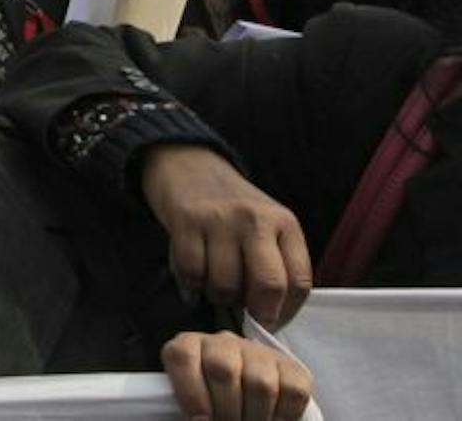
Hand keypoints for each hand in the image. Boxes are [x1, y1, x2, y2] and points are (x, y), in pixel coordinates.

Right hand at [141, 145, 312, 328]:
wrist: (187, 164)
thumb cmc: (232, 206)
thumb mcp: (266, 226)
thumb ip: (275, 263)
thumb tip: (272, 316)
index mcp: (284, 223)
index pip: (299, 282)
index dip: (287, 312)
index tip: (272, 322)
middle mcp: (256, 219)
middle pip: (268, 285)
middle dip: (258, 313)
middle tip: (246, 318)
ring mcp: (220, 219)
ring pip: (225, 284)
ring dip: (219, 298)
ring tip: (216, 288)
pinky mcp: (186, 220)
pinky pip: (191, 272)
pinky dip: (191, 285)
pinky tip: (193, 279)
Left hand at [160, 331, 312, 420]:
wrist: (246, 391)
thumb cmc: (210, 401)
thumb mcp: (194, 402)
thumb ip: (194, 410)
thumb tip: (202, 420)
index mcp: (190, 346)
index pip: (183, 356)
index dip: (190, 392)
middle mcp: (223, 342)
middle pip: (224, 371)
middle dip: (226, 412)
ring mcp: (259, 352)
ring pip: (260, 385)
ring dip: (255, 417)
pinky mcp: (292, 368)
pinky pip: (293, 392)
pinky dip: (284, 417)